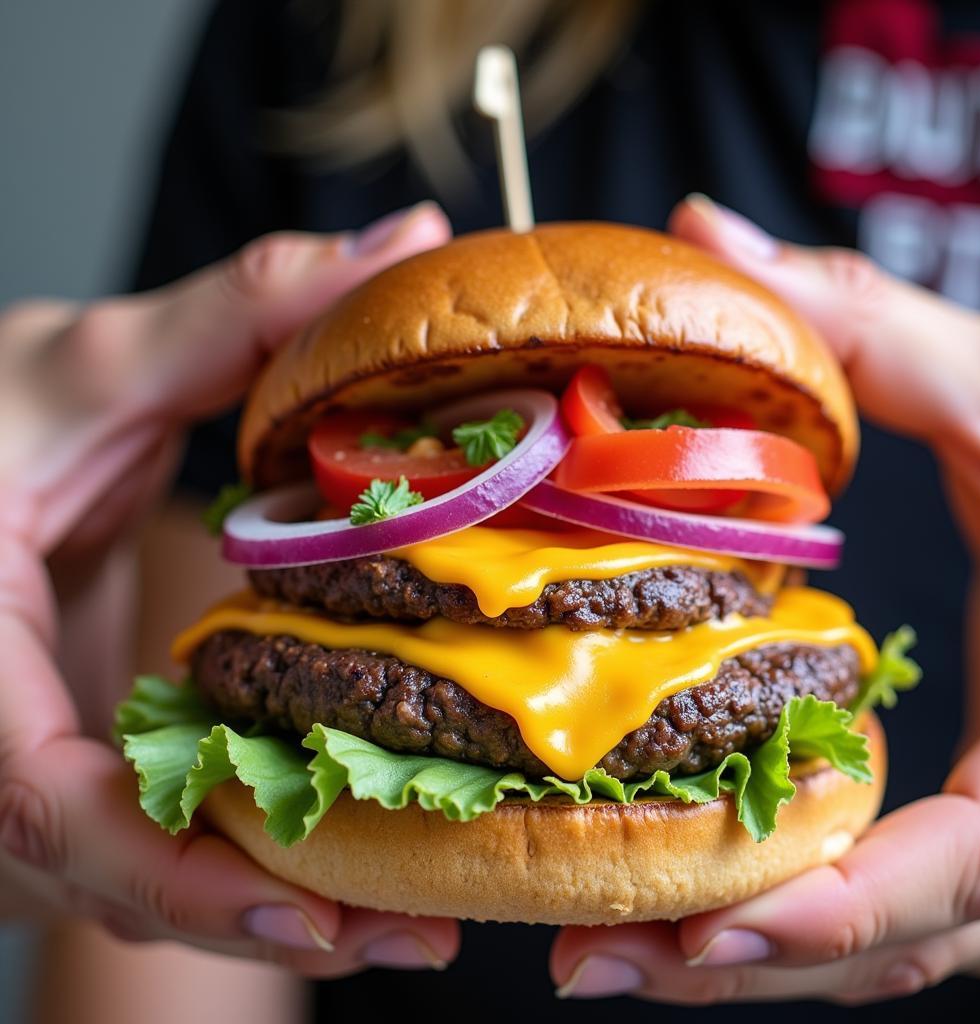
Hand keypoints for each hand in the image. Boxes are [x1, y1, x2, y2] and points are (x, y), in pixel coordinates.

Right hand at [0, 203, 461, 974]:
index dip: (182, 876)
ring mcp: (19, 774)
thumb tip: (404, 240)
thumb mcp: (85, 367)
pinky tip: (343, 847)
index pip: (49, 811)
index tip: (322, 908)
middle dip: (270, 916)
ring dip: (275, 904)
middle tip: (423, 929)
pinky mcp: (65, 766)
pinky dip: (245, 860)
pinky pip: (153, 844)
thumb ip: (239, 314)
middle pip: (121, 881)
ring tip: (414, 917)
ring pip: (142, 884)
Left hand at [550, 195, 979, 1002]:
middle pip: (898, 939)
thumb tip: (706, 227)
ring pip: (888, 942)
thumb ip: (872, 325)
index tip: (699, 926)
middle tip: (587, 960)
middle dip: (744, 959)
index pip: (978, 866)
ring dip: (750, 951)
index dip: (840, 910)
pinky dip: (794, 908)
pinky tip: (696, 883)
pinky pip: (887, 899)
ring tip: (606, 947)